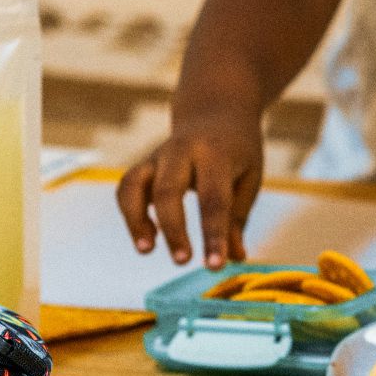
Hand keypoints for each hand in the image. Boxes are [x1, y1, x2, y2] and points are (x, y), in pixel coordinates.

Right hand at [116, 114, 264, 268]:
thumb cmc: (237, 150)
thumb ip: (238, 218)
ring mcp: (157, 155)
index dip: (213, 235)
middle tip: (183, 262)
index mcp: (216, 155)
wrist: (216, 110)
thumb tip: (234, 259)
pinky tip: (147, 236)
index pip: (214, 200)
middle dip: (174, 230)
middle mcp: (182, 151)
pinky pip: (126, 188)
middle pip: (168, 192)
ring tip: (147, 250)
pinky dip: (130, 213)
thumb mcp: (249, 178)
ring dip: (136, 220)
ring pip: (135, 185)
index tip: (215, 266)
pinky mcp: (144, 163)